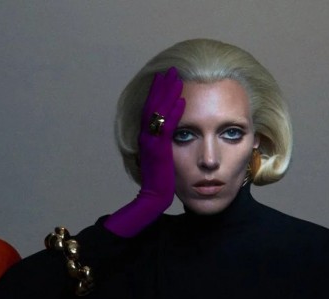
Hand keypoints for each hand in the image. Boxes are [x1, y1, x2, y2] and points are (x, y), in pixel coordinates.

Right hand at [105, 67, 184, 236]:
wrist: (153, 198)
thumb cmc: (161, 182)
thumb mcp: (164, 158)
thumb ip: (164, 145)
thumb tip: (173, 137)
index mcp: (148, 138)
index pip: (152, 110)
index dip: (159, 93)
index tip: (168, 79)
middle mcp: (147, 137)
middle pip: (154, 105)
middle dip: (163, 87)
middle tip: (173, 70)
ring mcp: (151, 143)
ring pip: (159, 112)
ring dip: (169, 94)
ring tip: (178, 78)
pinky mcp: (159, 150)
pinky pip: (167, 127)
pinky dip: (174, 113)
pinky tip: (182, 102)